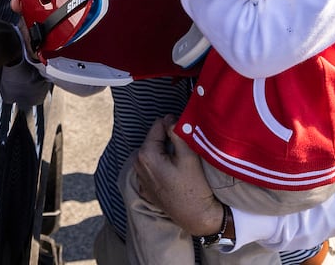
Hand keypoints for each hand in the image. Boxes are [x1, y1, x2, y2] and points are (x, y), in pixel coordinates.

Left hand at [134, 115, 224, 236]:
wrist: (197, 217)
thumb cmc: (194, 187)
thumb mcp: (188, 156)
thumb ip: (177, 132)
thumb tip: (169, 118)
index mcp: (146, 154)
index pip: (158, 125)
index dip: (174, 127)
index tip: (186, 137)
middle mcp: (137, 165)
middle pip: (155, 140)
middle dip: (168, 141)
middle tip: (185, 152)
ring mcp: (140, 178)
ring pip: (154, 153)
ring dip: (165, 153)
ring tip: (180, 165)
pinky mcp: (146, 188)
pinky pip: (153, 168)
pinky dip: (162, 167)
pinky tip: (175, 176)